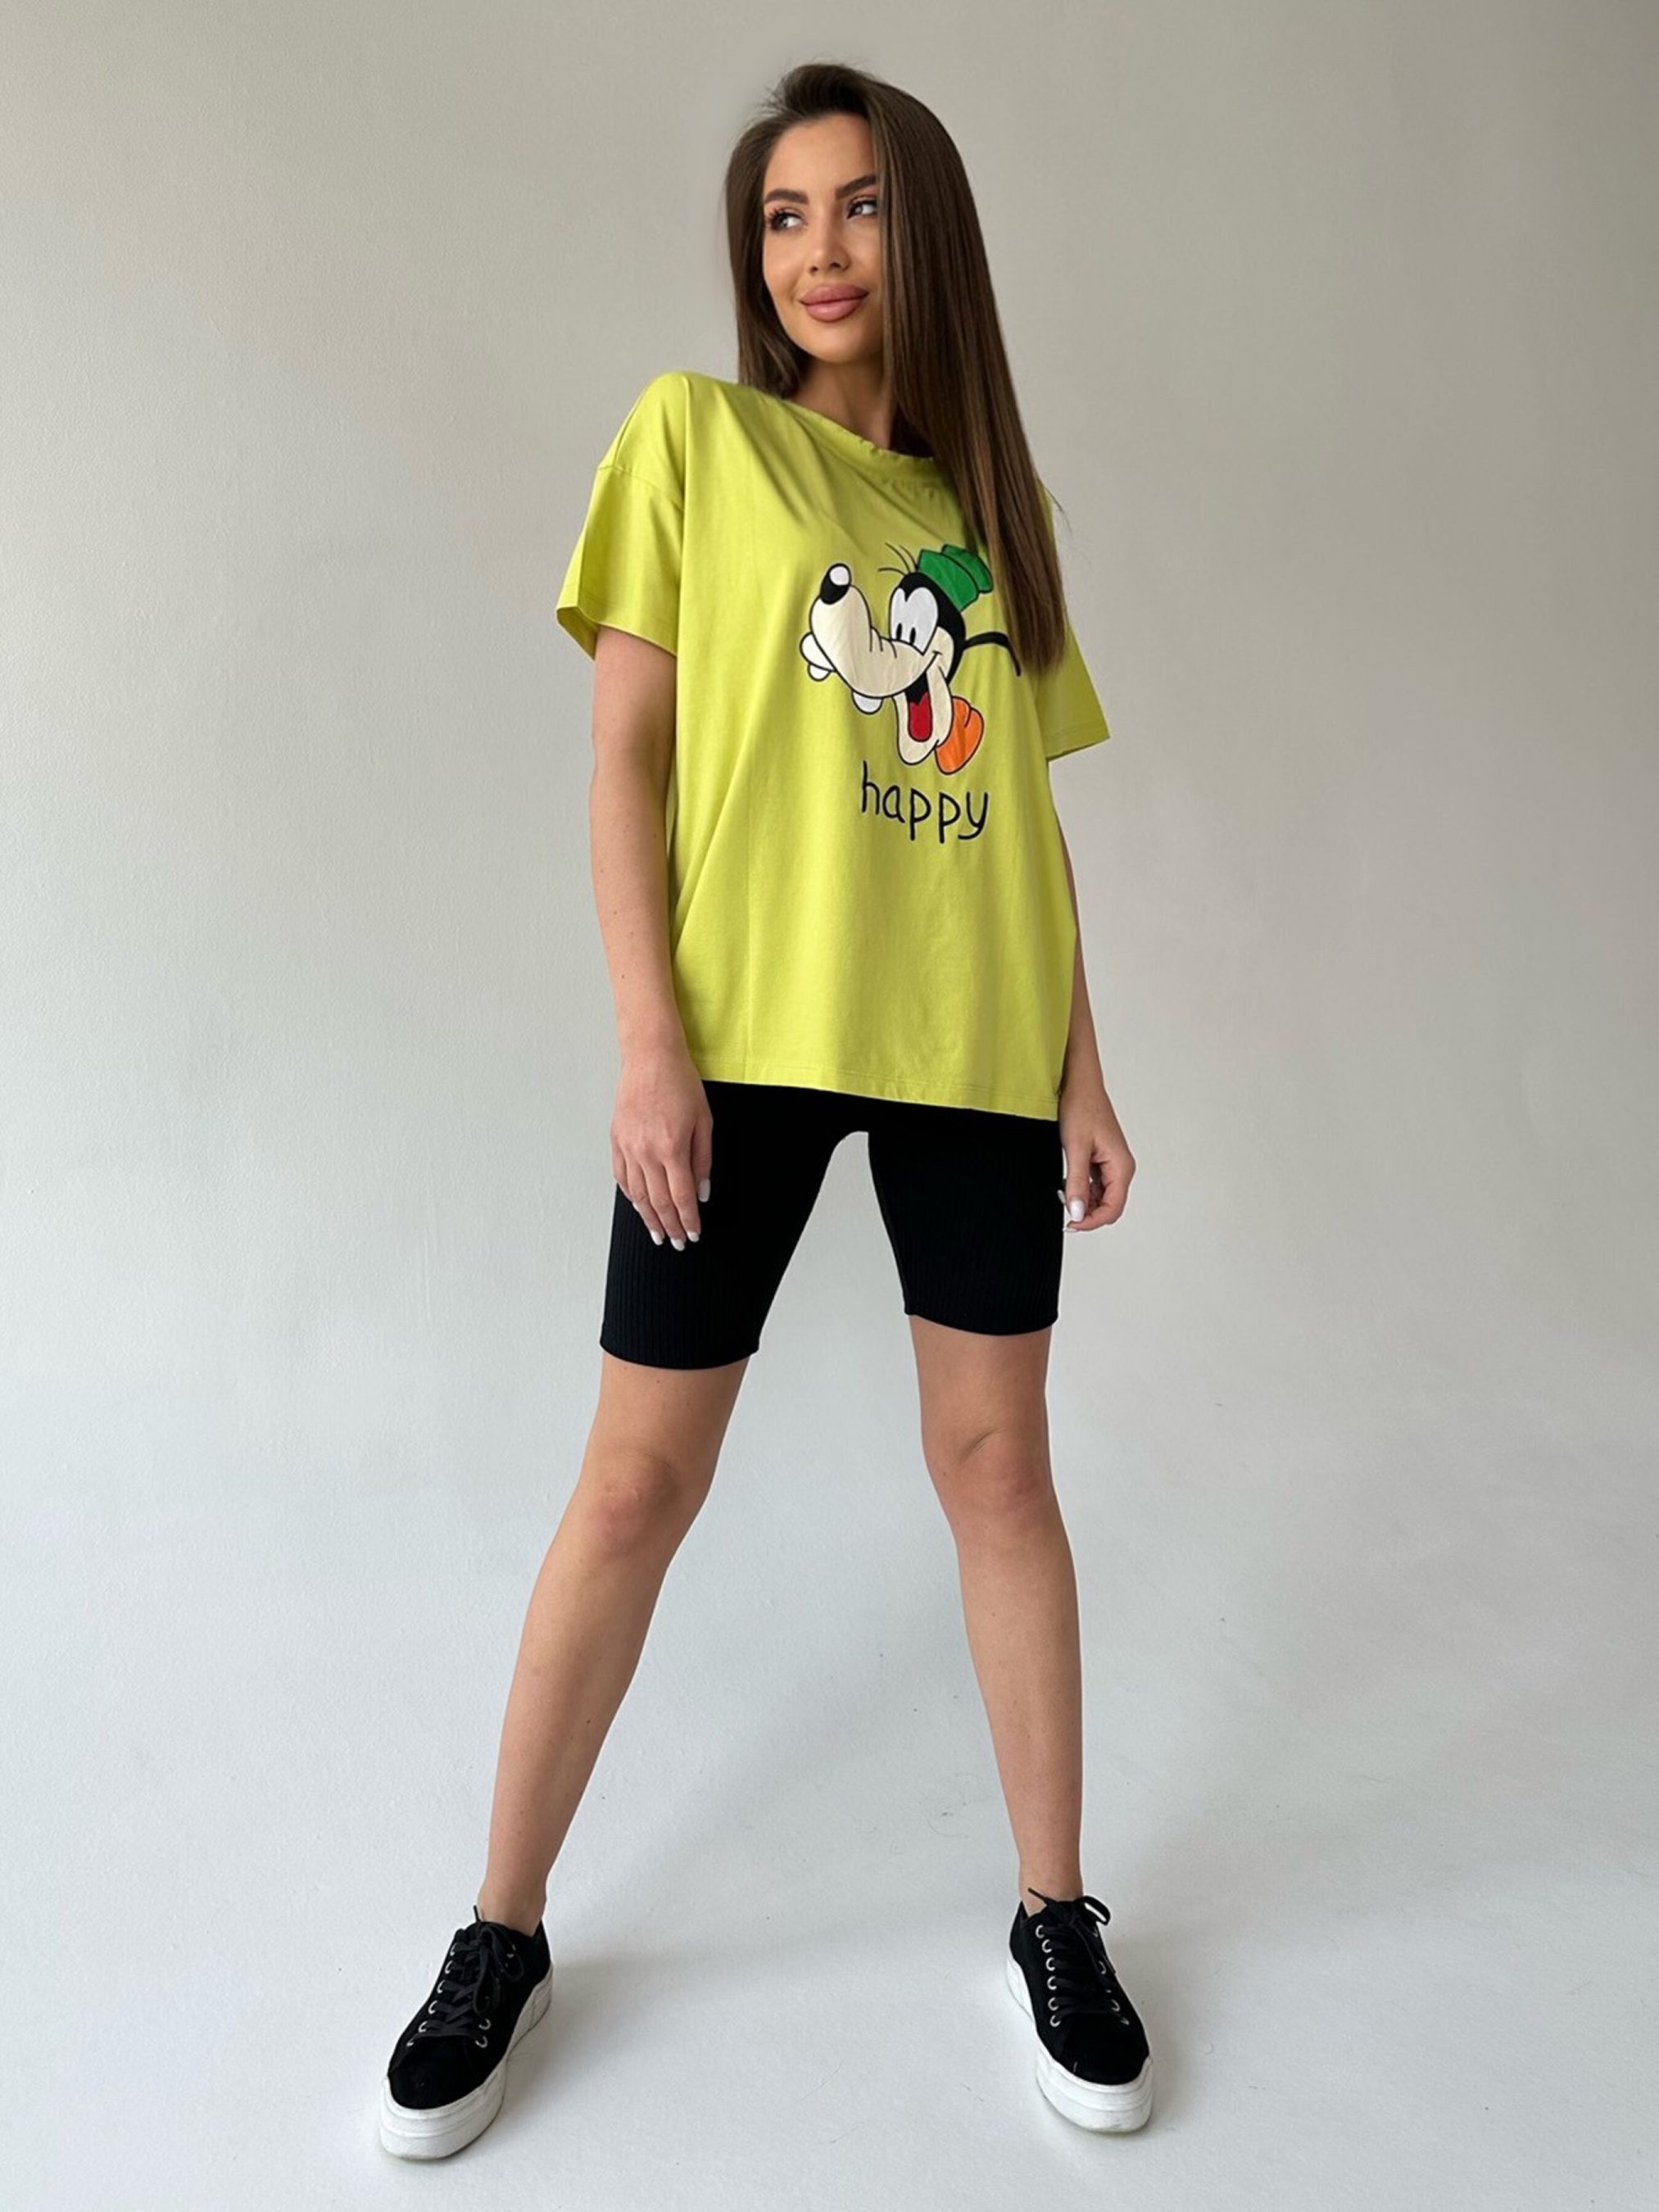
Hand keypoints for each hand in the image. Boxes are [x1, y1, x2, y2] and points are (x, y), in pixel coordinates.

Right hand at [612, 1044, 711, 1249]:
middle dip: (670, 1226)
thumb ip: (703, 1159)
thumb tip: (702, 1191)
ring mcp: (628, 1147)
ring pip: (637, 1194)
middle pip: (658, 1202)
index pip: (682, 1197)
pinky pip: (621, 1176)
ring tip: (657, 1233)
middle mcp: (647, 1151)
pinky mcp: (617, 1140)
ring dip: (648, 1218)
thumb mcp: (704, 1121)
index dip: (688, 1220)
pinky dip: (630, 1195)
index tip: (693, 1234)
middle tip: (677, 1242)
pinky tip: (638, 1206)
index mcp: (672, 1148)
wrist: (650, 1058)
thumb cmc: (679, 1083)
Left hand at [1056, 1078, 1134, 1230]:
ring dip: (1083, 1201)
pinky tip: (1066, 1183)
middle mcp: (1121, 1167)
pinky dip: (1081, 1189)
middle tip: (1063, 1211)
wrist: (1080, 1084)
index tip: (1070, 1223)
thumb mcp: (1075, 1148)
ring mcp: (1112, 1164)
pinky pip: (1095, 1184)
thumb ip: (1076, 1183)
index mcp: (1121, 1166)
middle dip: (1087, 1213)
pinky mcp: (1102, 1160)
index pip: (1113, 1209)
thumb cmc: (1082, 1107)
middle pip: (1109, 1206)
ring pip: (1101, 1197)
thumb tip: (1077, 1212)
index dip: (1092, 1222)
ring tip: (1062, 1193)